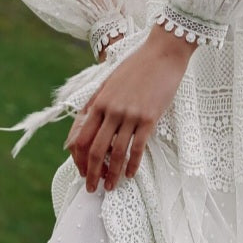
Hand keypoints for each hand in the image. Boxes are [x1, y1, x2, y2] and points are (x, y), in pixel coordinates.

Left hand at [66, 28, 197, 192]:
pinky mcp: (149, 118)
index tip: (81, 171)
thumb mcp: (109, 81)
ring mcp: (130, 115)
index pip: (81, 137)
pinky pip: (138, 147)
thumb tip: (83, 123)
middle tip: (92, 188)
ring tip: (112, 187)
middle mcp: (111, 110)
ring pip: (116, 152)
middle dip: (92, 173)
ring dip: (112, 173)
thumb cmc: (136, 66)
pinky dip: (133, 164)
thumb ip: (96, 102)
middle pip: (96, 150)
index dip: (79, 158)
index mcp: (98, 102)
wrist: (163, 54)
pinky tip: (131, 174)